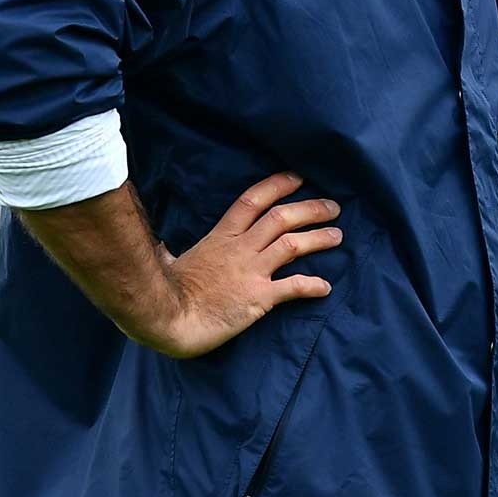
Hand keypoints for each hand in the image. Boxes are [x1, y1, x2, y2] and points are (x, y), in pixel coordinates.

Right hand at [148, 172, 343, 357]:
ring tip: (338, 235)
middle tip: (333, 206)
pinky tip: (326, 288)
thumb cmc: (165, 291)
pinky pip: (293, 287)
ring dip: (319, 238)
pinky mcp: (259, 297)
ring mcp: (251, 271)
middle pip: (281, 218)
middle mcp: (240, 248)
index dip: (278, 186)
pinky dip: (312, 285)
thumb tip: (159, 247)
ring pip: (292, 245)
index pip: (253, 200)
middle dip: (310, 209)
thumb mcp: (168, 262)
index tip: (299, 178)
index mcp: (221, 236)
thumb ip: (169, 251)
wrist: (168, 318)